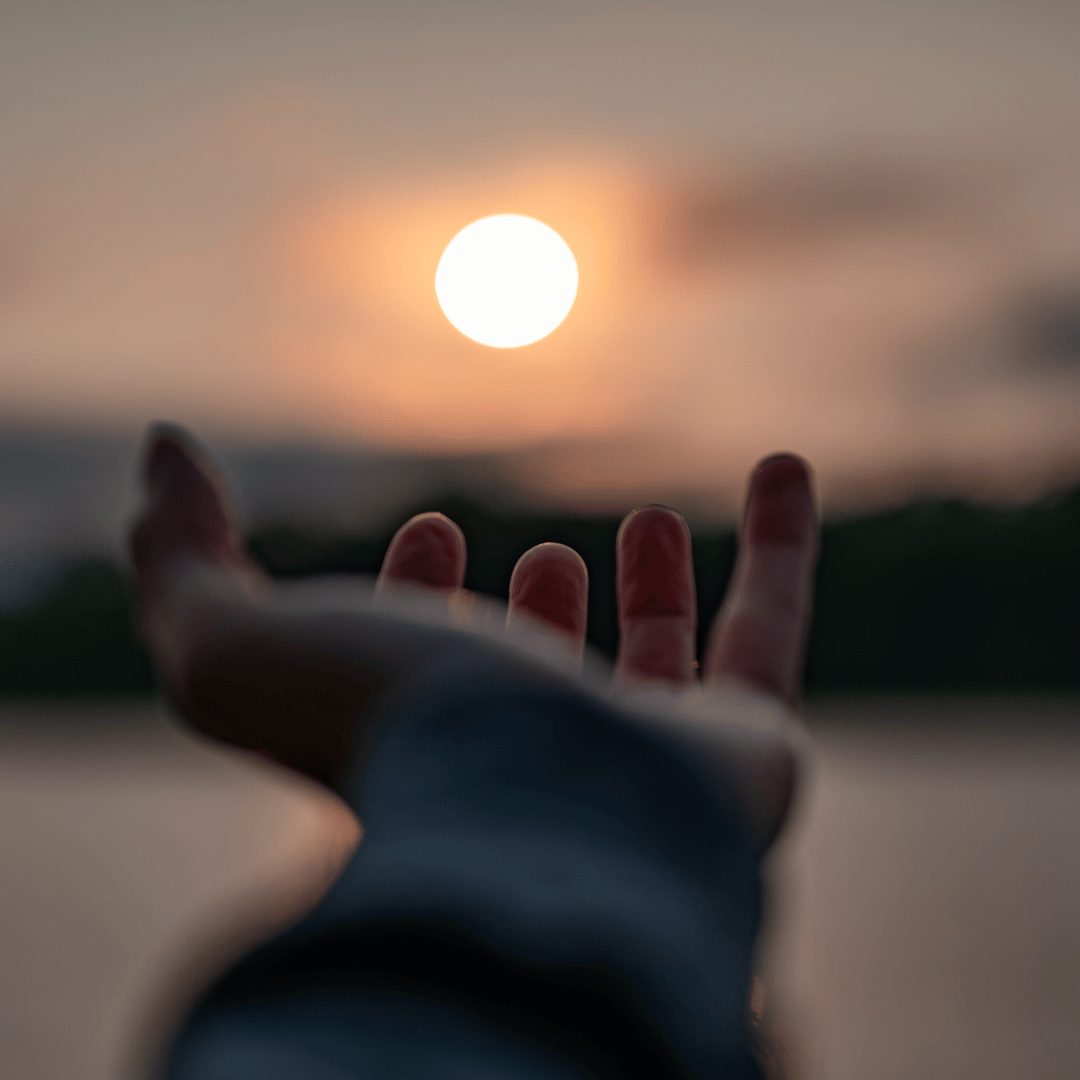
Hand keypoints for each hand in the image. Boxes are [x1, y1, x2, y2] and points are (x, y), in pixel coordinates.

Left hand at [129, 424, 817, 842]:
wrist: (545, 824)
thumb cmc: (390, 738)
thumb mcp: (237, 649)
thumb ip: (182, 560)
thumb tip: (161, 452)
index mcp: (435, 746)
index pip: (434, 667)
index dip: (426, 595)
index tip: (432, 527)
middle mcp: (541, 764)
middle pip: (551, 682)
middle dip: (551, 612)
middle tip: (553, 551)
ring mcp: (646, 762)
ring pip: (662, 667)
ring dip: (653, 594)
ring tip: (648, 518)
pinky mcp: (745, 745)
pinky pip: (772, 628)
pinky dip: (783, 547)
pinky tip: (784, 463)